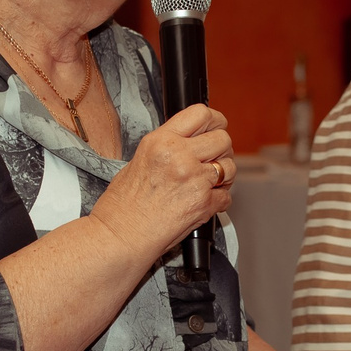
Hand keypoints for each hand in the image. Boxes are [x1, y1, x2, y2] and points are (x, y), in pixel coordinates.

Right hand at [91, 104, 233, 266]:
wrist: (120, 236)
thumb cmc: (122, 205)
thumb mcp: (139, 160)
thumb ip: (167, 148)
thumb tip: (190, 142)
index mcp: (161, 141)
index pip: (201, 114)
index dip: (214, 121)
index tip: (216, 127)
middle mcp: (179, 156)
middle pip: (222, 139)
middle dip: (221, 149)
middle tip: (212, 160)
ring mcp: (194, 180)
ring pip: (229, 167)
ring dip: (224, 175)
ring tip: (207, 183)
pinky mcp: (204, 204)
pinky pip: (227, 196)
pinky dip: (219, 200)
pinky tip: (203, 202)